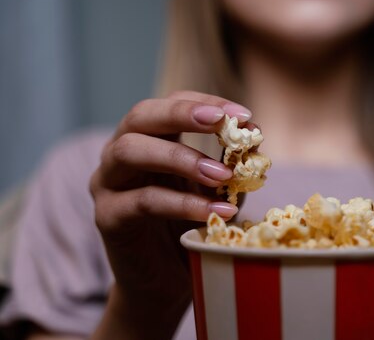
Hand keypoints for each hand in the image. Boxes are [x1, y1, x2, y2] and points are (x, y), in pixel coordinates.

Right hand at [89, 91, 252, 338]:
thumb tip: (255, 142)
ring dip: (182, 158)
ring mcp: (108, 183)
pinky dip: (183, 204)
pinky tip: (216, 213)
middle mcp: (120, 152)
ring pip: (131, 151)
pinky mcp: (108, 217)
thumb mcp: (215, 190)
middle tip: (220, 122)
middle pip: (140, 115)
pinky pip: (143, 201)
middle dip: (182, 113)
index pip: (171, 103)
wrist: (165, 282)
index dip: (204, 102)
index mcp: (149, 138)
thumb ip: (230, 165)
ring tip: (222, 175)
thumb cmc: (190, 226)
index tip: (241, 114)